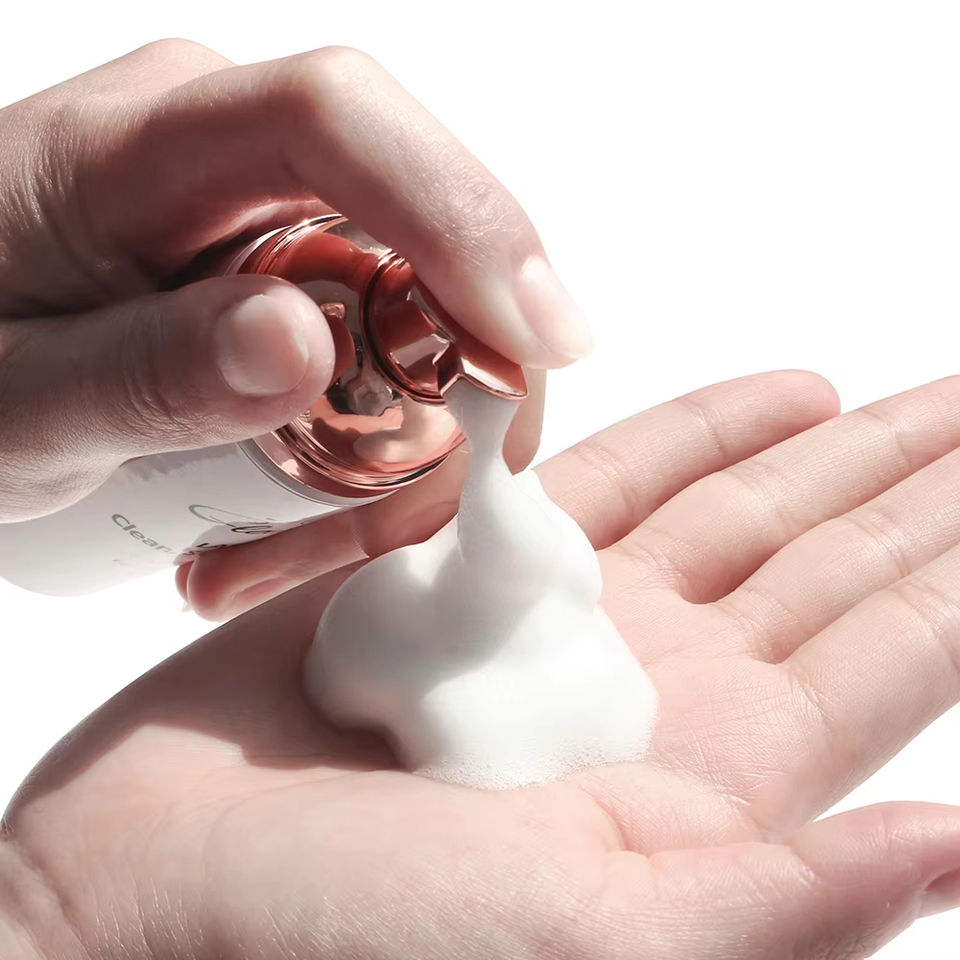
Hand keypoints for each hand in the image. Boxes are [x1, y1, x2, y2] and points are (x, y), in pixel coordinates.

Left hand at [0, 40, 562, 606]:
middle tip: (384, 536)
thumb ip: (143, 375)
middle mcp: (242, 157)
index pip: (340, 123)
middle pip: (421, 245)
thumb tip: (305, 346)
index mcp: (150, 141)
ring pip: (423, 324)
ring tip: (265, 558)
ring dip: (395, 457)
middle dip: (447, 397)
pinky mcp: (304, 279)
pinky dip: (372, 455)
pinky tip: (287, 520)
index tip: (543, 346)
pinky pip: (394, 356)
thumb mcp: (14, 405)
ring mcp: (282, 219)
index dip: (467, 219)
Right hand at [6, 370, 959, 959]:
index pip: (883, 651)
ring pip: (733, 510)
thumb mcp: (591, 947)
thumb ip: (778, 904)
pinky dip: (691, 430)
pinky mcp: (469, 568)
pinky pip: (606, 477)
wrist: (153, 898)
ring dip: (823, 452)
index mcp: (706, 783)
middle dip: (915, 488)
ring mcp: (563, 624)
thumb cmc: (347, 951)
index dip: (959, 564)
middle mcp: (652, 694)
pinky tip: (772, 397)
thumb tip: (947, 848)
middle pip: (824, 565)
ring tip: (902, 398)